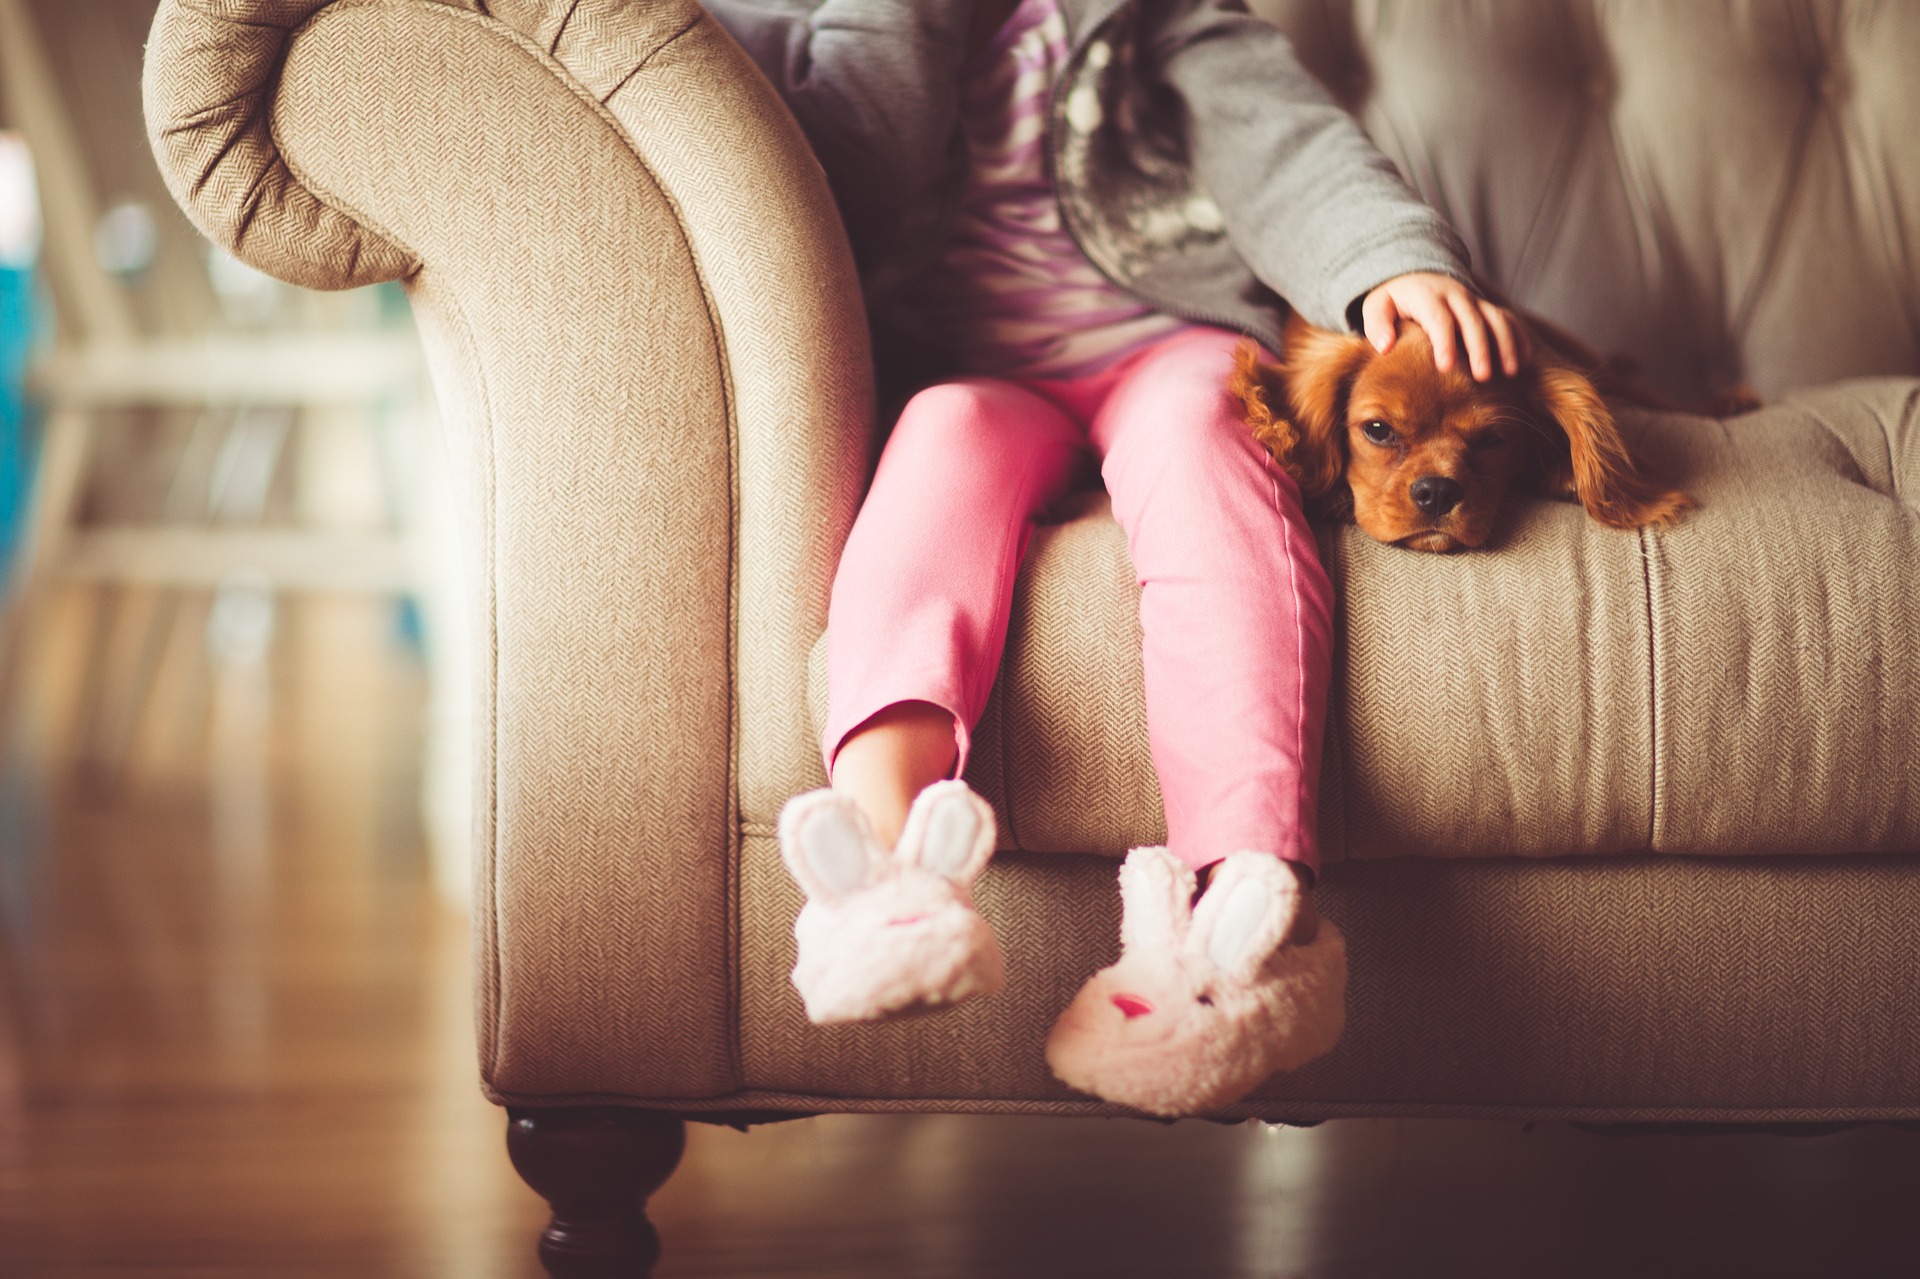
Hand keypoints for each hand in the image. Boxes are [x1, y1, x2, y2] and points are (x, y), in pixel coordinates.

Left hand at [1360, 272, 1526, 381]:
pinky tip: (1522, 361)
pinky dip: (1518, 338)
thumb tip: (1385, 346)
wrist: (1415, 275)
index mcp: (1427, 296)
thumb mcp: (1377, 306)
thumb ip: (1376, 324)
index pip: (1439, 319)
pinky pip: (1508, 319)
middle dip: (1480, 348)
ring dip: (1506, 344)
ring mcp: (1474, 301)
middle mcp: (1455, 296)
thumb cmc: (1393, 300)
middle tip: (1483, 377)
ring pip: (1497, 318)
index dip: (1444, 342)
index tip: (1446, 367)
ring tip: (1510, 372)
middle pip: (1473, 321)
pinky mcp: (1486, 308)